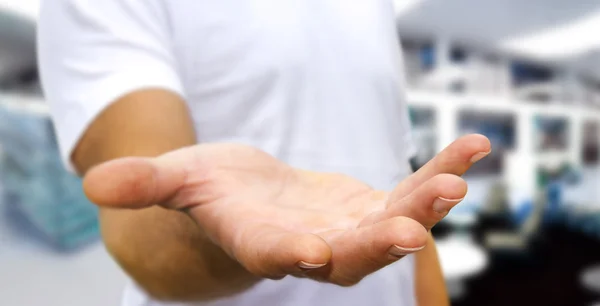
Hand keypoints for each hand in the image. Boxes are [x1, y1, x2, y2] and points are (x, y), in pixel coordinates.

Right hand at [83, 134, 489, 285]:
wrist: (252, 201)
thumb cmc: (212, 193)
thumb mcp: (178, 181)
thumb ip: (146, 184)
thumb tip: (94, 183)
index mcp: (261, 242)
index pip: (274, 255)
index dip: (290, 255)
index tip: (312, 253)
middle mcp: (311, 246)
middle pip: (348, 253)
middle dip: (380, 242)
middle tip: (414, 230)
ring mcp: (349, 228)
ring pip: (393, 221)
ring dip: (426, 203)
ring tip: (458, 176)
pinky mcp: (373, 206)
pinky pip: (414, 191)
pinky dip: (443, 172)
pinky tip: (473, 148)